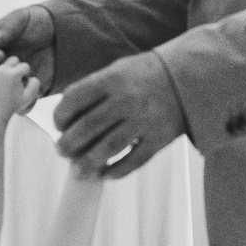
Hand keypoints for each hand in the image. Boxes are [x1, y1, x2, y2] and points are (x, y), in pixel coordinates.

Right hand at [0, 4, 55, 95]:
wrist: (59, 30)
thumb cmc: (34, 21)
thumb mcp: (19, 19)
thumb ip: (5, 29)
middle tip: (11, 74)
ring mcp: (14, 79)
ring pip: (2, 96)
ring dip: (11, 94)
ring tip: (27, 81)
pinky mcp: (30, 89)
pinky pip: (25, 104)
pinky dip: (28, 103)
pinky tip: (37, 92)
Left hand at [0, 58, 38, 126]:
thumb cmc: (13, 106)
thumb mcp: (28, 97)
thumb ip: (35, 85)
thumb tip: (32, 76)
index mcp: (13, 74)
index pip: (25, 66)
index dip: (26, 74)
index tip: (22, 83)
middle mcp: (1, 70)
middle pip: (14, 59)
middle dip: (16, 67)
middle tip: (15, 79)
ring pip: (3, 64)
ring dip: (6, 71)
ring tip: (5, 84)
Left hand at [53, 53, 184, 177]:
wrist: (187, 79)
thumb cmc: (144, 76)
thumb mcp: (117, 70)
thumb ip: (93, 89)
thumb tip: (66, 116)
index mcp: (112, 79)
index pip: (76, 98)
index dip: (60, 115)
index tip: (58, 125)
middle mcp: (127, 99)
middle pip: (89, 126)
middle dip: (69, 143)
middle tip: (62, 151)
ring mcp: (144, 120)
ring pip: (109, 147)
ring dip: (88, 162)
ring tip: (77, 170)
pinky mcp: (158, 139)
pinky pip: (134, 160)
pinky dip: (117, 171)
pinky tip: (105, 175)